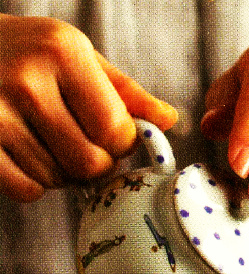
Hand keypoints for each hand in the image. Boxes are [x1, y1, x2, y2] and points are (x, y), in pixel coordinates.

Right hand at [0, 15, 176, 201]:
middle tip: (85, 145)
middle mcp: (26, 81)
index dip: (122, 144)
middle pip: (90, 163)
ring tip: (51, 144)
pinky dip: (34, 184)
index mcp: (62, 53)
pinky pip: (26, 190)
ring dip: (65, 173)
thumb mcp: (75, 55)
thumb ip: (124, 91)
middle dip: (97, 164)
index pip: (116, 130)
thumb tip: (168, 120)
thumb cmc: (27, 52)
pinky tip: (27, 156)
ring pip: (58, 179)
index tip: (113, 136)